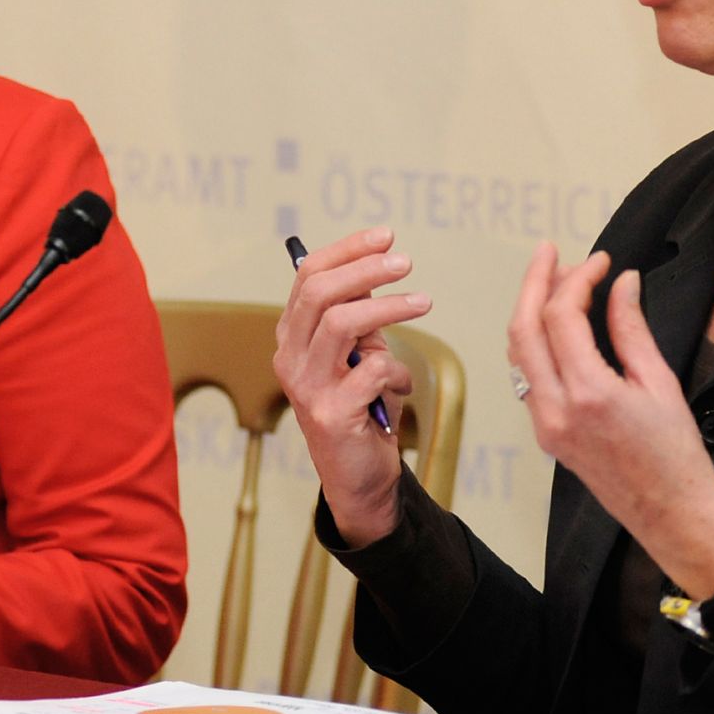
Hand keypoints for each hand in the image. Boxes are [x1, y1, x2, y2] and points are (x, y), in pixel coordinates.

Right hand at [274, 226, 431, 547]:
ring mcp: (306, 387)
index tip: (385, 236)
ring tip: (423, 302)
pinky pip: (371, 371)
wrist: (359, 478)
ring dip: (389, 307)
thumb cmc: (361, 407)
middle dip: (366, 269)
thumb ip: (358, 316)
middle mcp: (290, 358)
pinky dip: (397, 370)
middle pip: (321, 292)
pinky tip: (404, 385)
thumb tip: (378, 264)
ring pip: (342, 323)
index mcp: (292, 336)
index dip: (347, 250)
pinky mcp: (331, 414)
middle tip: (405, 261)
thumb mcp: (356, 354)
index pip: (308, 276)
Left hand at [507, 243, 713, 598]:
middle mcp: (555, 409)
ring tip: (557, 281)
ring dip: (530, 310)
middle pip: (523, 328)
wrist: (672, 516)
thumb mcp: (660, 383)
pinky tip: (554, 323)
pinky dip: (533, 340)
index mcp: (589, 395)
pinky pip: (525, 375)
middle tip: (550, 251)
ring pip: (517, 352)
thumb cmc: (677, 455)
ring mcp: (544, 424)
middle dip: (534, 282)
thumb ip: (631, 328)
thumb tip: (621, 281)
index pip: (562, 317)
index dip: (577, 278)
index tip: (601, 261)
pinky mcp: (544, 434)